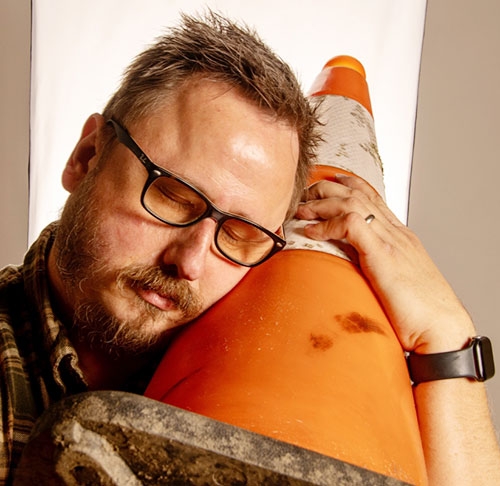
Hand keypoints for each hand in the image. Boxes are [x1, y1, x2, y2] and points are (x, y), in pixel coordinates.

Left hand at [295, 173, 474, 353]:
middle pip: (358, 194)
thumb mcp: (397, 280)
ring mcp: (391, 241)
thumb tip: (358, 269)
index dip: (349, 184)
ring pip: (352, 203)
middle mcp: (397, 233)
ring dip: (321, 204)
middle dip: (326, 190)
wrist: (441, 328)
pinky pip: (350, 226)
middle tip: (304, 196)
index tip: (330, 182)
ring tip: (301, 210)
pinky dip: (327, 225)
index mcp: (401, 236)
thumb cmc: (421, 312)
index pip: (373, 197)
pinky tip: (311, 231)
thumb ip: (379, 266)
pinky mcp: (383, 255)